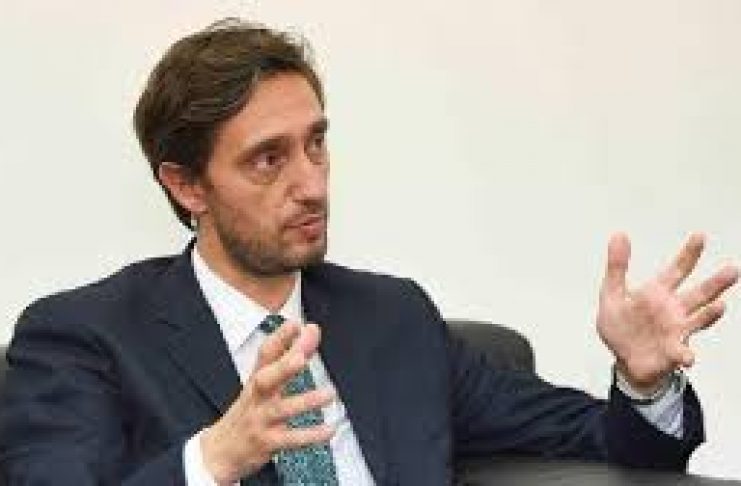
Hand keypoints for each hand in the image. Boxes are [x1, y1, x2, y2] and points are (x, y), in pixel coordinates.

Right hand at [200, 321, 335, 484]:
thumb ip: (292, 355)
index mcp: (256, 380)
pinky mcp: (267, 443)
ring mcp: (260, 420)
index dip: (279, 338)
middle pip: (266, 379)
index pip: (265, 355)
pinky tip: (329, 429)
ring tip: (329, 393)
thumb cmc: (248, 411)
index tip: (295, 324)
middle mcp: (257, 398)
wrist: (218, 452)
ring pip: (281, 410)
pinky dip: (311, 435)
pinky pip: (291, 439)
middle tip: (300, 357)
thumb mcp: (265, 383)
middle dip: (282, 367)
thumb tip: (313, 330)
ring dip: (306, 401)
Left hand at [597, 233, 737, 393]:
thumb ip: (616, 266)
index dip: (689, 254)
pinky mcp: (672, 351)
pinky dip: (686, 354)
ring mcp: (676, 330)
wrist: (623, 359)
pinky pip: (682, 352)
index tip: (700, 236)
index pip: (677, 270)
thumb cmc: (621, 326)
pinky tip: (689, 358)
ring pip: (699, 319)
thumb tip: (619, 234)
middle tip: (732, 269)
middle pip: (699, 293)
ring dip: (711, 314)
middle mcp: (673, 309)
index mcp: (657, 292)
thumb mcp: (612, 293)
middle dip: (715, 283)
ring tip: (721, 306)